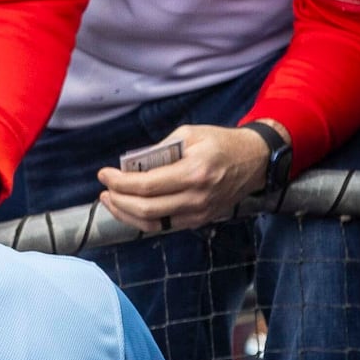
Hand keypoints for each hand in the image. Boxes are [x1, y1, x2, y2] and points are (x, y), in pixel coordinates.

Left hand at [96, 123, 273, 232]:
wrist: (255, 161)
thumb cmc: (221, 143)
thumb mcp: (189, 134)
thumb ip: (159, 149)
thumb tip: (132, 165)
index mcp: (194, 172)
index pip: (146, 185)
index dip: (119, 182)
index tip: (104, 174)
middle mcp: (197, 197)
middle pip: (146, 208)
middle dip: (118, 200)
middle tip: (104, 189)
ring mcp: (199, 213)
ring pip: (153, 224)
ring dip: (126, 214)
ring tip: (111, 200)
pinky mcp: (200, 220)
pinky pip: (165, 226)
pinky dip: (143, 220)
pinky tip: (131, 208)